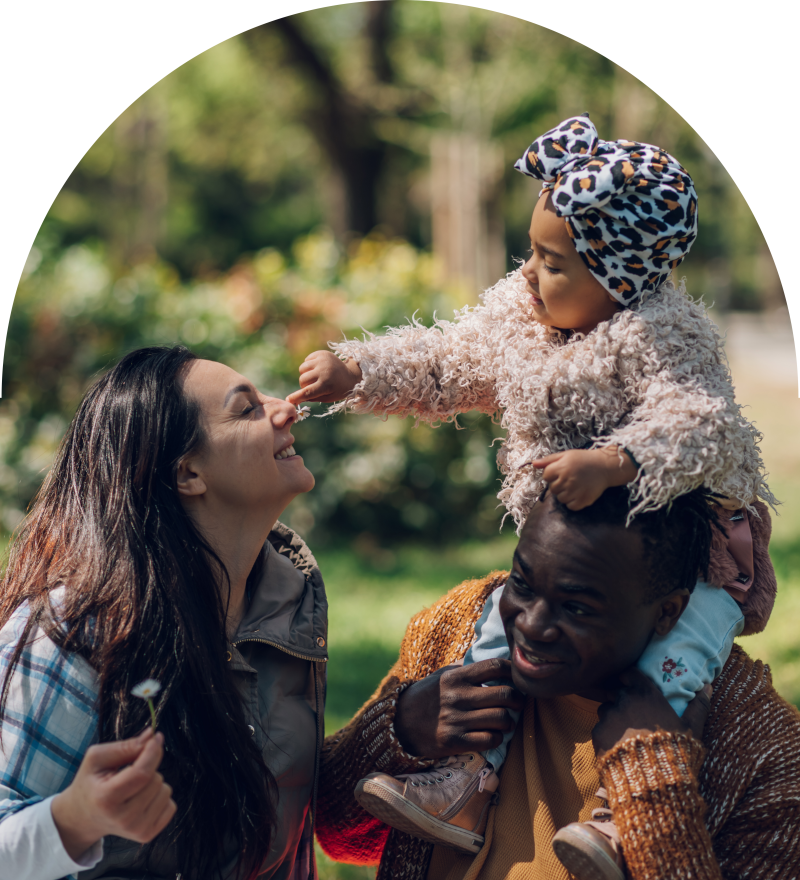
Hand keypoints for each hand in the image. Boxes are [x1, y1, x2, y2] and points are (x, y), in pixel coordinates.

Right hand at [51, 727, 175, 860]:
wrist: (83, 818)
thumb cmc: (91, 783)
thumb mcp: (96, 759)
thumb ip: (125, 746)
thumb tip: (152, 736)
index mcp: (106, 798)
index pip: (141, 774)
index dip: (152, 753)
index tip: (155, 738)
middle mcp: (122, 819)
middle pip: (156, 780)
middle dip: (148, 768)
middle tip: (128, 773)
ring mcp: (136, 830)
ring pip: (165, 791)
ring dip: (154, 782)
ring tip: (133, 788)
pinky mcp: (147, 835)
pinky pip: (171, 805)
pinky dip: (159, 797)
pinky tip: (141, 800)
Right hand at [286, 351, 362, 404]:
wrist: (351, 374)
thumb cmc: (338, 389)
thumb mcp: (327, 398)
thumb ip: (311, 398)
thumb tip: (294, 399)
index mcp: (326, 385)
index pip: (307, 392)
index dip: (296, 397)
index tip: (288, 400)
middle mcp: (323, 371)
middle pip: (302, 380)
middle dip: (304, 385)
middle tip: (314, 386)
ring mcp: (322, 360)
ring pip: (302, 369)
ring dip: (305, 375)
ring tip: (315, 376)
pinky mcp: (321, 353)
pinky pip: (306, 361)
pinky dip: (309, 366)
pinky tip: (318, 368)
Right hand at [394, 659, 523, 758]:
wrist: (399, 724)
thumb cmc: (425, 697)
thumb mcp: (441, 676)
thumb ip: (463, 669)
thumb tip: (489, 664)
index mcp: (455, 677)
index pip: (494, 666)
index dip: (512, 670)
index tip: (516, 676)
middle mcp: (457, 696)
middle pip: (504, 694)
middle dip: (518, 699)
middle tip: (518, 702)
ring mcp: (456, 720)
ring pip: (501, 718)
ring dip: (509, 721)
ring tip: (506, 720)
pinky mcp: (454, 742)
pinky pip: (489, 739)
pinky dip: (497, 738)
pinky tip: (493, 734)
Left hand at [531, 447, 637, 510]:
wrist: (605, 467)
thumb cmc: (584, 459)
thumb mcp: (566, 455)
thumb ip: (548, 460)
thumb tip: (533, 464)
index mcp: (561, 467)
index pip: (546, 476)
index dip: (552, 474)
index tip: (561, 472)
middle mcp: (567, 480)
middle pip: (552, 488)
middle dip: (558, 484)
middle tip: (570, 479)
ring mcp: (575, 491)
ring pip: (560, 498)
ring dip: (565, 494)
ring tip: (575, 486)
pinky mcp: (583, 500)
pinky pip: (570, 506)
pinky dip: (573, 502)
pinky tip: (579, 493)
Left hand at [592, 668, 712, 758]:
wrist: (653, 782)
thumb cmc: (676, 751)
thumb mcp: (692, 729)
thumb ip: (698, 706)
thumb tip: (709, 687)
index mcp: (645, 693)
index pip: (630, 674)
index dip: (629, 679)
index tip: (632, 686)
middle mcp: (624, 699)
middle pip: (615, 692)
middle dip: (621, 700)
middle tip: (631, 716)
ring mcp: (609, 716)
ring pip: (605, 710)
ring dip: (612, 717)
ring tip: (624, 734)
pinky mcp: (597, 733)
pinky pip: (599, 728)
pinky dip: (606, 735)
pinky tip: (617, 748)